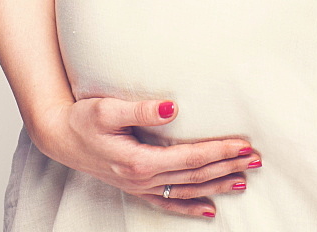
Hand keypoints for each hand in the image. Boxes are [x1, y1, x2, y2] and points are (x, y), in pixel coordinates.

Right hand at [35, 97, 260, 219]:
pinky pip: (169, 202)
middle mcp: (144, 179)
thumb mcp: (108, 109)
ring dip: (217, 185)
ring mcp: (141, 186)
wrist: (59, 137)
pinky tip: (209, 210)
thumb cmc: (82, 119)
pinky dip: (191, 207)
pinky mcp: (137, 186)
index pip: (190, 157)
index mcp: (141, 161)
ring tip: (245, 179)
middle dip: (227, 166)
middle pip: (195, 175)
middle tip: (257, 159)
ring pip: (187, 190)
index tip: (243, 145)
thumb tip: (173, 107)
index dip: (219, 151)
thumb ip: (141, 109)